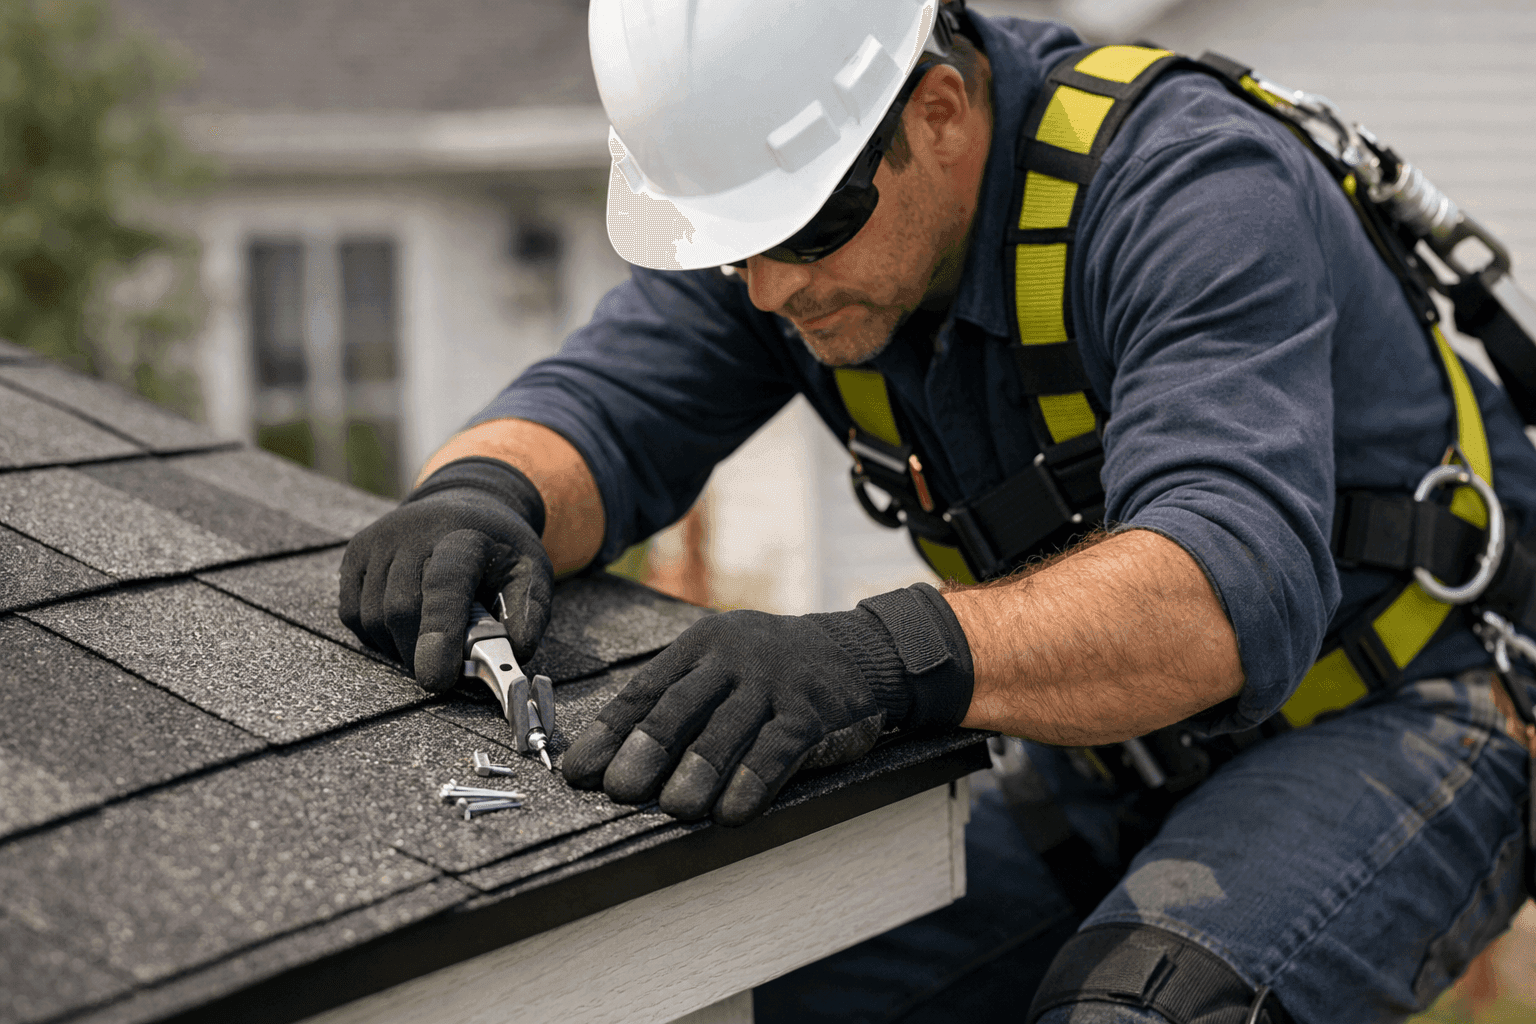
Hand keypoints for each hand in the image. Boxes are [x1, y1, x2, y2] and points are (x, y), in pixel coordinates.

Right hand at [340, 457, 552, 691]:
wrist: (466, 505)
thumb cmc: (499, 550)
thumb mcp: (531, 571)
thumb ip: (529, 613)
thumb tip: (514, 653)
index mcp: (464, 534)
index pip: (444, 584)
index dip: (439, 632)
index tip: (438, 678)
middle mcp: (414, 530)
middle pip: (401, 609)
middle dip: (420, 653)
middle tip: (443, 669)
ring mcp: (380, 539)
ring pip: (373, 617)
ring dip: (398, 647)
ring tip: (429, 641)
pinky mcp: (356, 550)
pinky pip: (352, 612)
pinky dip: (375, 635)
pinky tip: (403, 627)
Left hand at [562, 583, 973, 825]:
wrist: (859, 652)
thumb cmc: (774, 672)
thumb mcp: (724, 668)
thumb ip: (679, 705)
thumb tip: (617, 763)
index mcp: (701, 648)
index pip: (645, 691)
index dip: (610, 734)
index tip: (580, 771)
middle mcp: (734, 660)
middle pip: (679, 707)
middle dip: (645, 751)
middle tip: (620, 790)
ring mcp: (774, 684)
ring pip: (726, 732)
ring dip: (697, 775)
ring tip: (675, 809)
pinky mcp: (812, 713)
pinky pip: (777, 752)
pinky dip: (752, 785)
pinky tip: (733, 814)